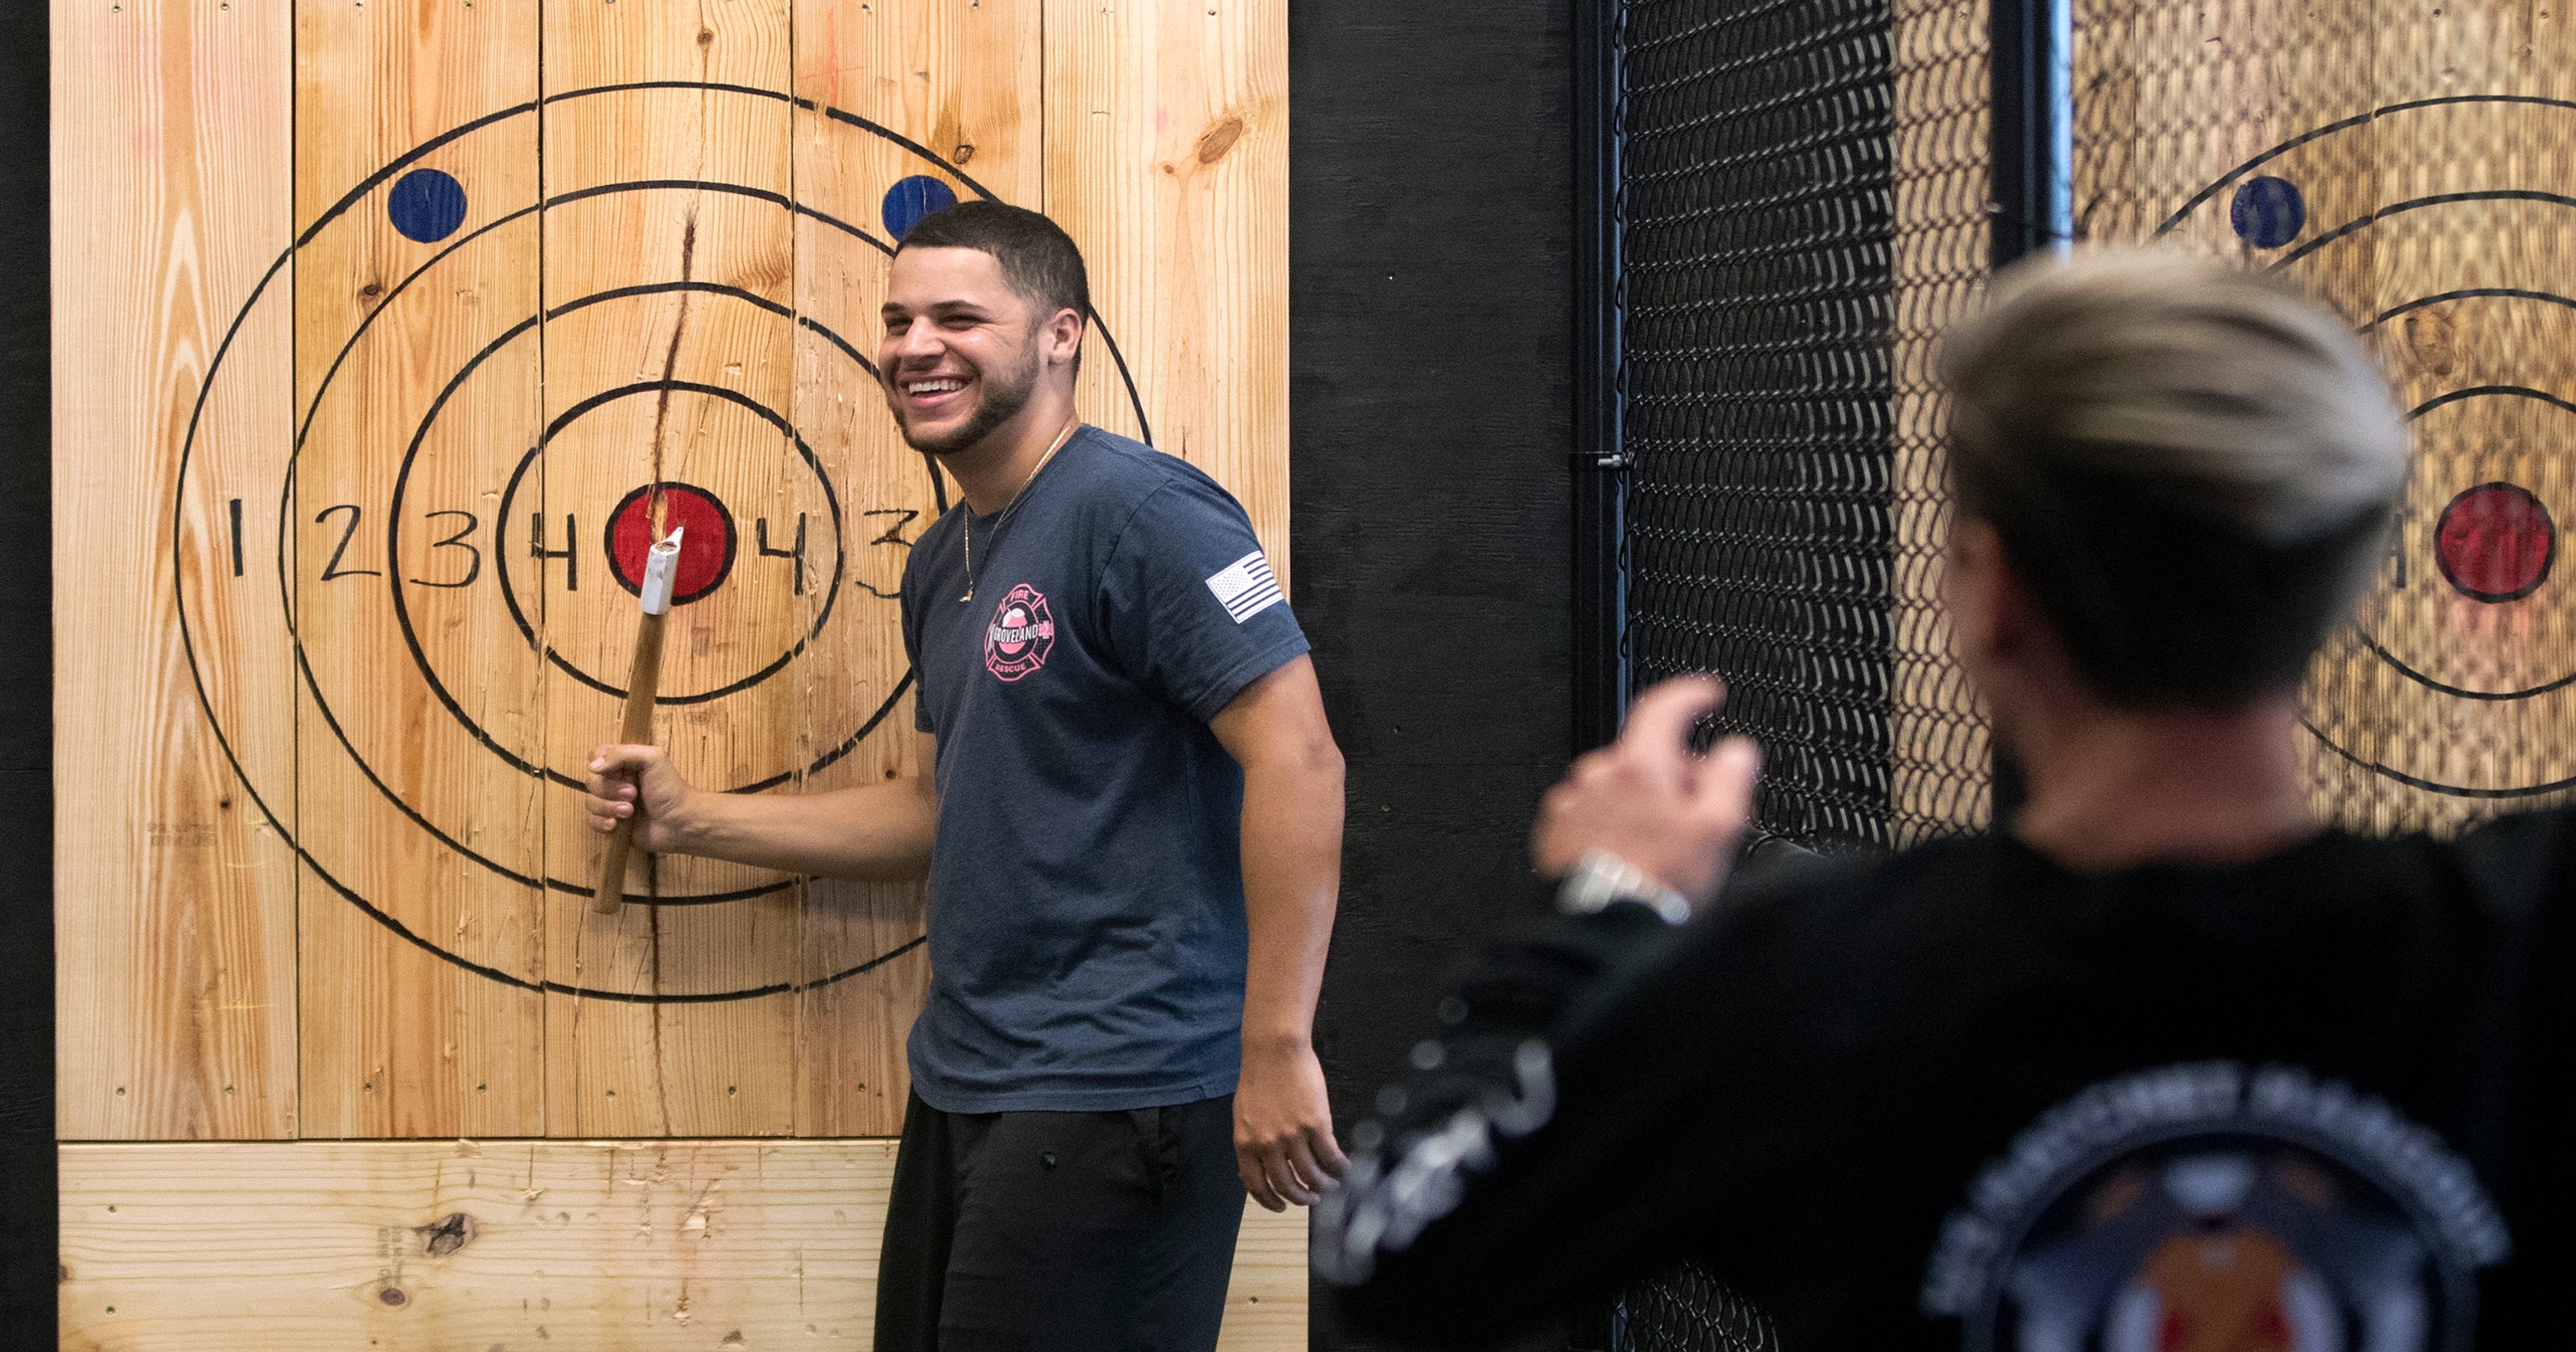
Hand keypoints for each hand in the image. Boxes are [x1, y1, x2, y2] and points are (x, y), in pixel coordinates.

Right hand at [585, 744, 697, 853]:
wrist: (679, 822)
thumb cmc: (669, 788)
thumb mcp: (653, 759)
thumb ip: (622, 754)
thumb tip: (593, 766)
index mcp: (623, 763)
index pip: (595, 756)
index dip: (600, 764)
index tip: (615, 772)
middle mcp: (615, 781)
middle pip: (591, 781)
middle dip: (609, 789)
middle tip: (633, 794)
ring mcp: (611, 803)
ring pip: (590, 802)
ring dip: (608, 807)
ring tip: (630, 812)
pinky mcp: (611, 823)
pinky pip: (591, 821)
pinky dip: (601, 822)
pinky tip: (616, 825)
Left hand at [1235, 1040, 1346, 1210]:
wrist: (1274, 1050)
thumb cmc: (1259, 1077)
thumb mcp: (1243, 1115)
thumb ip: (1250, 1142)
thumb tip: (1260, 1166)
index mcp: (1246, 1143)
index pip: (1256, 1185)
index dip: (1270, 1202)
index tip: (1281, 1207)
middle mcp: (1268, 1144)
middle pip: (1287, 1186)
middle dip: (1301, 1198)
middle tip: (1311, 1199)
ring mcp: (1293, 1135)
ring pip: (1311, 1175)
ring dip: (1323, 1186)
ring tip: (1330, 1186)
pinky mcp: (1317, 1124)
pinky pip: (1330, 1156)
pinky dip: (1339, 1167)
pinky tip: (1343, 1168)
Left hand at [1531, 677, 1759, 903]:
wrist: (1607, 927)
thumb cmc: (1658, 882)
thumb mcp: (1718, 828)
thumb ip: (1731, 777)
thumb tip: (1736, 750)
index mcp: (1639, 766)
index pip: (1663, 708)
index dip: (1690, 695)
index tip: (1705, 695)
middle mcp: (1599, 775)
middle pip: (1645, 756)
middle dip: (1674, 775)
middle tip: (1697, 814)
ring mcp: (1574, 802)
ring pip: (1618, 786)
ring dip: (1642, 802)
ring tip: (1662, 847)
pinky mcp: (1557, 829)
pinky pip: (1593, 811)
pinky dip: (1613, 822)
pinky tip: (1631, 854)